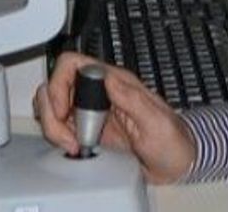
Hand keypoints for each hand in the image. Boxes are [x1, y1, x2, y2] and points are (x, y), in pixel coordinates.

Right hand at [35, 51, 197, 183]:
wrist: (175, 163)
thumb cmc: (173, 141)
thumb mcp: (158, 122)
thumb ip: (133, 100)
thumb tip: (109, 79)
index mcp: (117, 83)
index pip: (74, 64)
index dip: (60, 84)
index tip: (65, 111)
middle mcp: (100, 93)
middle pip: (55, 85)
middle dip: (53, 112)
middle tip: (67, 135)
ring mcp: (90, 110)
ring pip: (52, 105)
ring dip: (53, 125)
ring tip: (72, 143)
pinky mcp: (85, 128)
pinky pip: (58, 124)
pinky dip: (57, 136)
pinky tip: (74, 147)